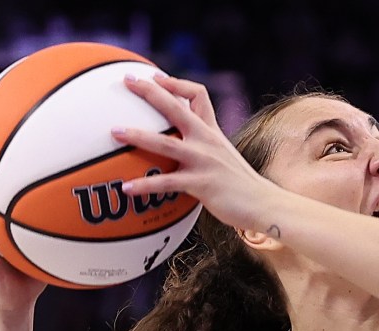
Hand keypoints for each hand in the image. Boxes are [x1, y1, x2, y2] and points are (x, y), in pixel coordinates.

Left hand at [114, 74, 272, 233]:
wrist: (264, 204)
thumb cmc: (243, 186)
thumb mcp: (226, 158)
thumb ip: (207, 149)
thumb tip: (185, 149)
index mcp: (212, 132)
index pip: (197, 95)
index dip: (175, 83)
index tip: (155, 78)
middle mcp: (207, 141)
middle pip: (175, 107)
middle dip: (149, 92)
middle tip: (127, 81)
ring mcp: (203, 162)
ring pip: (165, 143)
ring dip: (137, 135)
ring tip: (115, 132)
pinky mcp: (201, 184)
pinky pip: (166, 183)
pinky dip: (144, 185)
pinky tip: (126, 189)